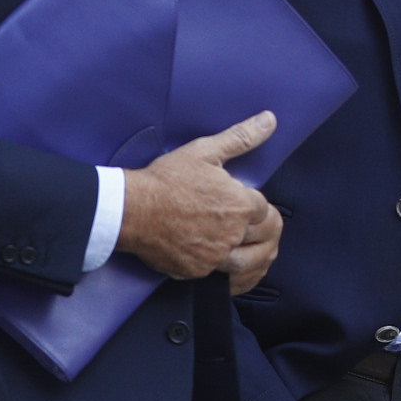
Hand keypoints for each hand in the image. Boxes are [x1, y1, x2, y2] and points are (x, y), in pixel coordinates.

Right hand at [121, 112, 282, 282]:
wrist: (131, 209)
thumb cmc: (165, 180)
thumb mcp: (205, 151)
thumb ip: (241, 137)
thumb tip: (269, 120)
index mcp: (239, 204)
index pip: (266, 211)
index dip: (258, 207)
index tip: (249, 205)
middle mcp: (232, 233)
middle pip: (265, 238)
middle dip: (264, 232)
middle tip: (257, 229)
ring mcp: (216, 256)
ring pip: (251, 264)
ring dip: (256, 258)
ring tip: (254, 251)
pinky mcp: (198, 271)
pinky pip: (226, 281)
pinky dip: (234, 278)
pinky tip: (234, 272)